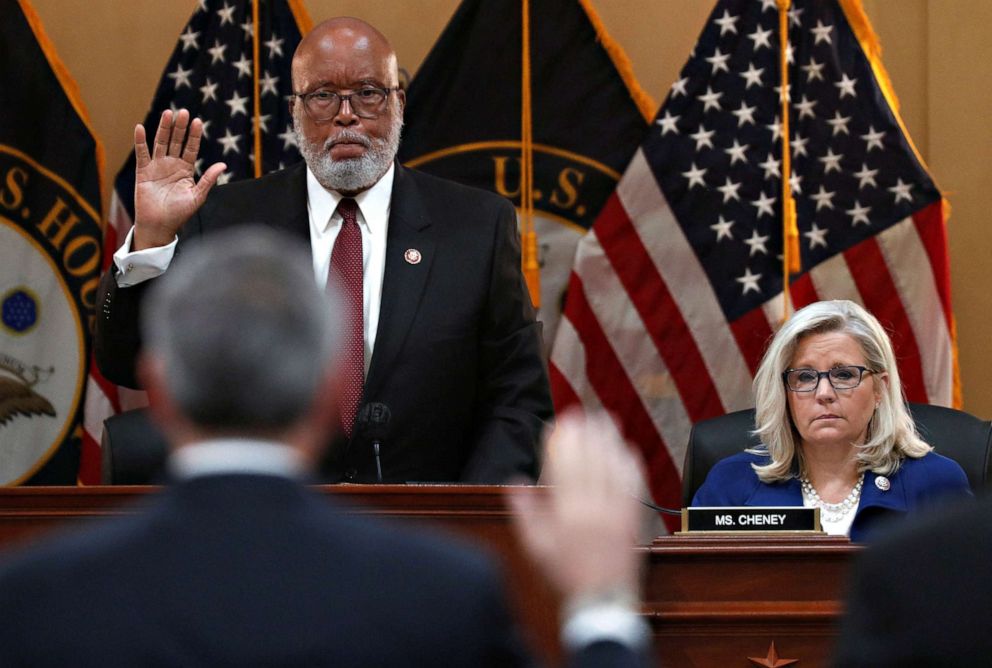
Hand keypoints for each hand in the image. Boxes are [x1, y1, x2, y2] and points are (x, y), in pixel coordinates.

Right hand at [132, 109, 225, 249]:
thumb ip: (208, 179)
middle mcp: (172, 164)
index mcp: (186, 170)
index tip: (197, 122)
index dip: (194, 136)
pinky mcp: (143, 171)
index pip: (191, 148)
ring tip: (168, 114)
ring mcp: (157, 166)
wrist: (160, 225)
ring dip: (164, 128)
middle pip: (176, 141)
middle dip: (180, 127)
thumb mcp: (197, 196)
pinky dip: (140, 141)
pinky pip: (142, 154)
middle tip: (184, 112)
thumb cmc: (179, 213)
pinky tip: (141, 128)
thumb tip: (223, 164)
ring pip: (161, 143)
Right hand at [509, 411, 645, 603]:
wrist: (601, 601)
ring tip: (606, 420)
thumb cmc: (564, 575)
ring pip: (615, 467)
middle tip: (584, 412)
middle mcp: (595, 507)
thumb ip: (525, 512)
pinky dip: (631, 463)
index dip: (563, 440)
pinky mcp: (634, 518)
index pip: (566, 465)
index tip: (560, 422)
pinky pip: (634, 484)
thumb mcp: (535, 547)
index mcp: (568, 512)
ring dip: (611, 441)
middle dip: (587, 433)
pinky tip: (628, 450)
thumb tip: (514, 482)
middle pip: (592, 460)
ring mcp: (618, 512)